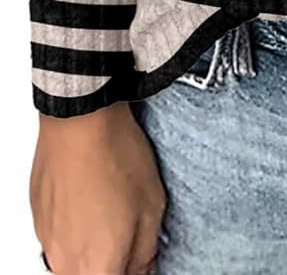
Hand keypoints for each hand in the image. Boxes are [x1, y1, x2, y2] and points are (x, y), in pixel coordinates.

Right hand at [31, 101, 166, 274]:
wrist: (81, 121)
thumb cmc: (114, 157)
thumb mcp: (153, 206)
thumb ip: (146, 251)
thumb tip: (143, 267)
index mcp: (98, 267)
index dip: (134, 269)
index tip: (140, 256)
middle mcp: (66, 262)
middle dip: (111, 262)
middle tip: (127, 234)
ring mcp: (48, 241)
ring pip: (74, 262)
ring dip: (92, 247)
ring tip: (109, 210)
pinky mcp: (39, 220)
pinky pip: (59, 238)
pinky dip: (75, 227)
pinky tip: (90, 198)